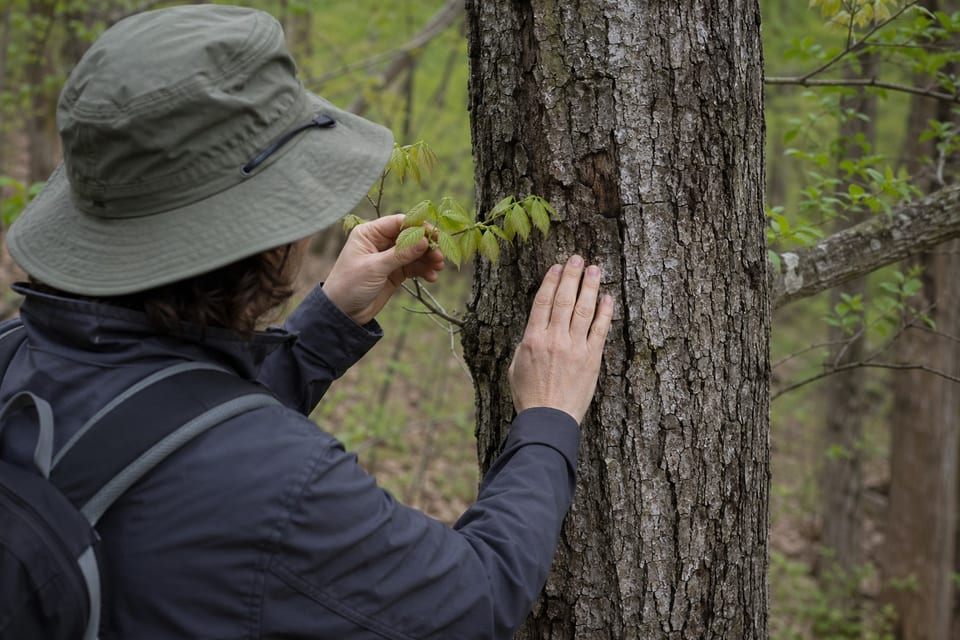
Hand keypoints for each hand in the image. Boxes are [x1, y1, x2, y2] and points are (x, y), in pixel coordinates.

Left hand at [322, 214, 444, 324]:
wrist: (343, 313)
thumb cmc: (350, 285)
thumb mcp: (375, 268)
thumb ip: (400, 254)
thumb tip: (424, 240)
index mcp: (369, 233)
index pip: (399, 222)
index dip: (418, 226)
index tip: (435, 235)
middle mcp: (380, 242)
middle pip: (410, 237)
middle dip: (426, 245)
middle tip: (440, 255)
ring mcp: (388, 258)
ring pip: (415, 252)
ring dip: (428, 258)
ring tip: (439, 267)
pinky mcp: (394, 272)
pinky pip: (414, 267)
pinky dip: (424, 270)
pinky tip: (432, 277)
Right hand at [508, 256, 613, 424]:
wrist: (548, 419)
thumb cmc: (529, 397)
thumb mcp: (515, 368)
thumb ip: (524, 346)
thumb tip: (534, 332)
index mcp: (532, 339)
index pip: (542, 301)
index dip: (551, 281)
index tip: (557, 267)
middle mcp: (554, 338)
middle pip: (564, 299)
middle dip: (571, 276)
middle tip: (578, 258)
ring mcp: (575, 347)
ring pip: (584, 309)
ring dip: (590, 286)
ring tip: (595, 269)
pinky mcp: (592, 358)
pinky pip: (600, 329)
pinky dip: (605, 312)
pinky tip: (608, 298)